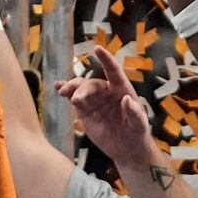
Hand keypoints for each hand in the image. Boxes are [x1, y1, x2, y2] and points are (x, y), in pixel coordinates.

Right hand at [54, 47, 154, 168]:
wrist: (126, 149)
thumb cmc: (137, 133)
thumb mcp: (140, 124)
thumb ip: (134, 112)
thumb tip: (126, 100)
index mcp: (122, 89)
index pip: (113, 71)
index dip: (106, 60)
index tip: (97, 49)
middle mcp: (107, 91)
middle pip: (92, 84)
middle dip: (82, 88)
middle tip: (76, 98)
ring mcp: (94, 101)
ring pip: (80, 89)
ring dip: (71, 89)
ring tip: (62, 92)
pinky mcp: (85, 111)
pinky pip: (74, 99)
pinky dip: (66, 93)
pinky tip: (57, 87)